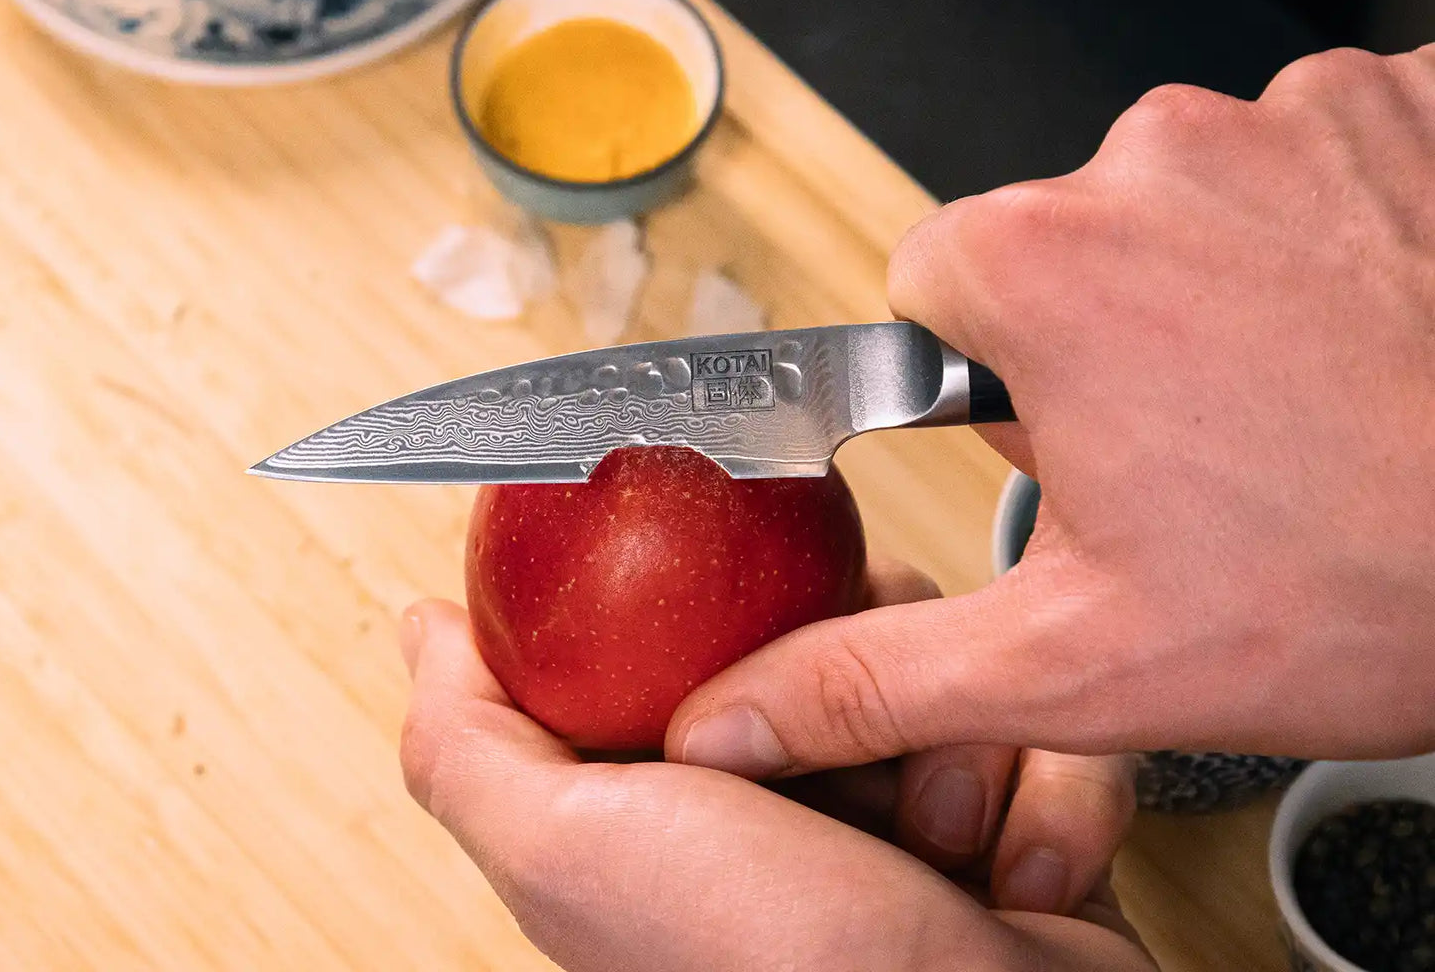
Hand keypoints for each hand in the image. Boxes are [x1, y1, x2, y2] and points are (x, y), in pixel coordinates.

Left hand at [398, 582, 1148, 971]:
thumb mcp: (570, 848)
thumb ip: (473, 744)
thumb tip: (424, 630)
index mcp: (683, 790)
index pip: (700, 623)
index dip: (727, 597)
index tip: (755, 610)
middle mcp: (793, 797)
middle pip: (840, 623)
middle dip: (863, 667)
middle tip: (848, 742)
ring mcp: (907, 812)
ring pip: (947, 661)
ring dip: (957, 744)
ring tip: (939, 839)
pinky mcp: (1014, 826)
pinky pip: (1046, 729)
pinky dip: (1044, 795)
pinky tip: (1011, 873)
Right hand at [668, 44, 1434, 776]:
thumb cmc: (1363, 586)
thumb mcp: (1080, 662)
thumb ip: (878, 677)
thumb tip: (735, 714)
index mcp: (1040, 267)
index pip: (935, 280)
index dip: (988, 369)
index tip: (1068, 426)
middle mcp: (1154, 157)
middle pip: (1064, 238)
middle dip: (1105, 334)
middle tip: (1200, 445)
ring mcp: (1294, 114)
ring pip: (1191, 200)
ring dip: (1222, 283)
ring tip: (1300, 397)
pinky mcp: (1406, 105)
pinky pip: (1315, 157)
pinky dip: (1331, 230)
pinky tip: (1373, 327)